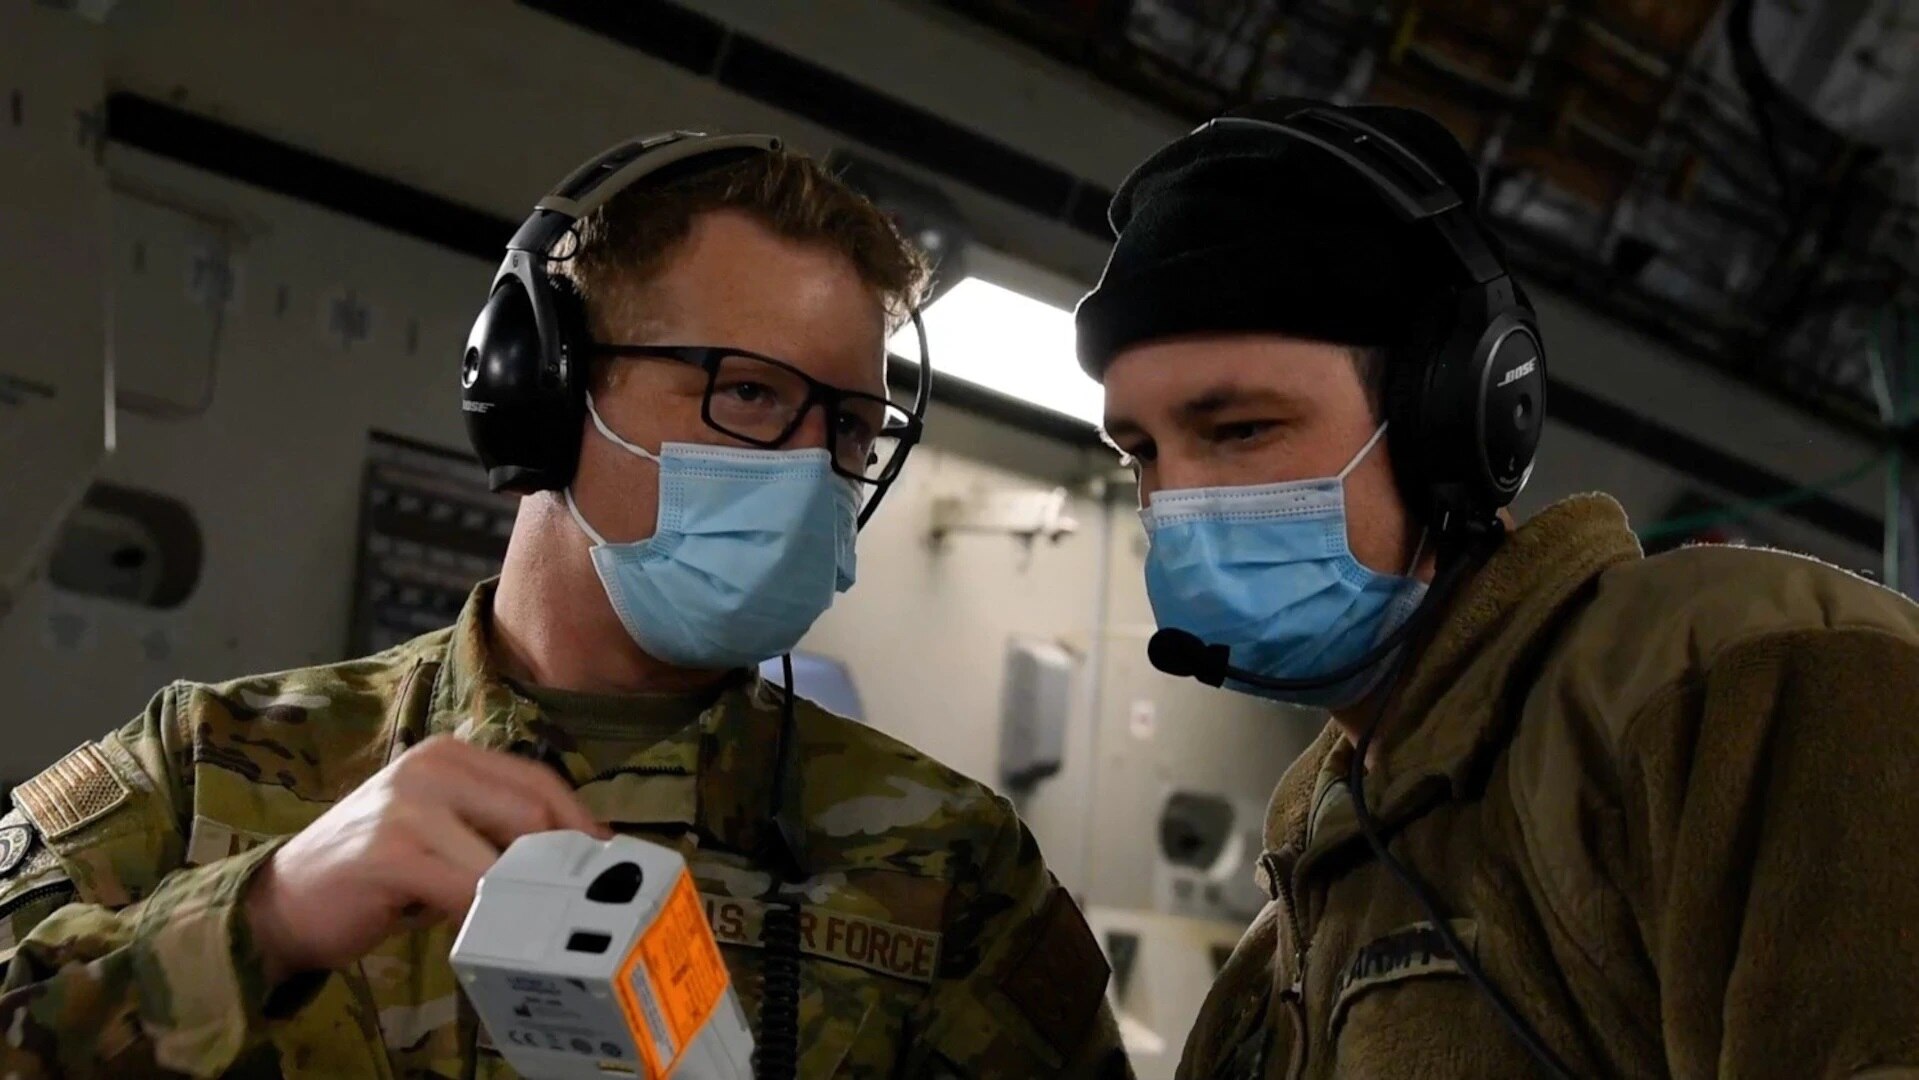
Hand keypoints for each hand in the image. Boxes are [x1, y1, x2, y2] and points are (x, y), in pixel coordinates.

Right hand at [243, 735, 607, 986]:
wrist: (284, 902)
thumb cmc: (375, 870)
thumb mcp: (440, 831)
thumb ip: (494, 827)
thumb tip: (578, 851)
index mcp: (449, 754)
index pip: (538, 779)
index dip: (579, 822)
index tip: (607, 861)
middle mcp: (430, 767)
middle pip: (532, 811)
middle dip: (558, 861)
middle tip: (570, 902)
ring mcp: (409, 806)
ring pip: (505, 853)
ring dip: (521, 896)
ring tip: (520, 922)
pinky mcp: (391, 852)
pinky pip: (468, 890)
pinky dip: (485, 917)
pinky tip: (481, 933)